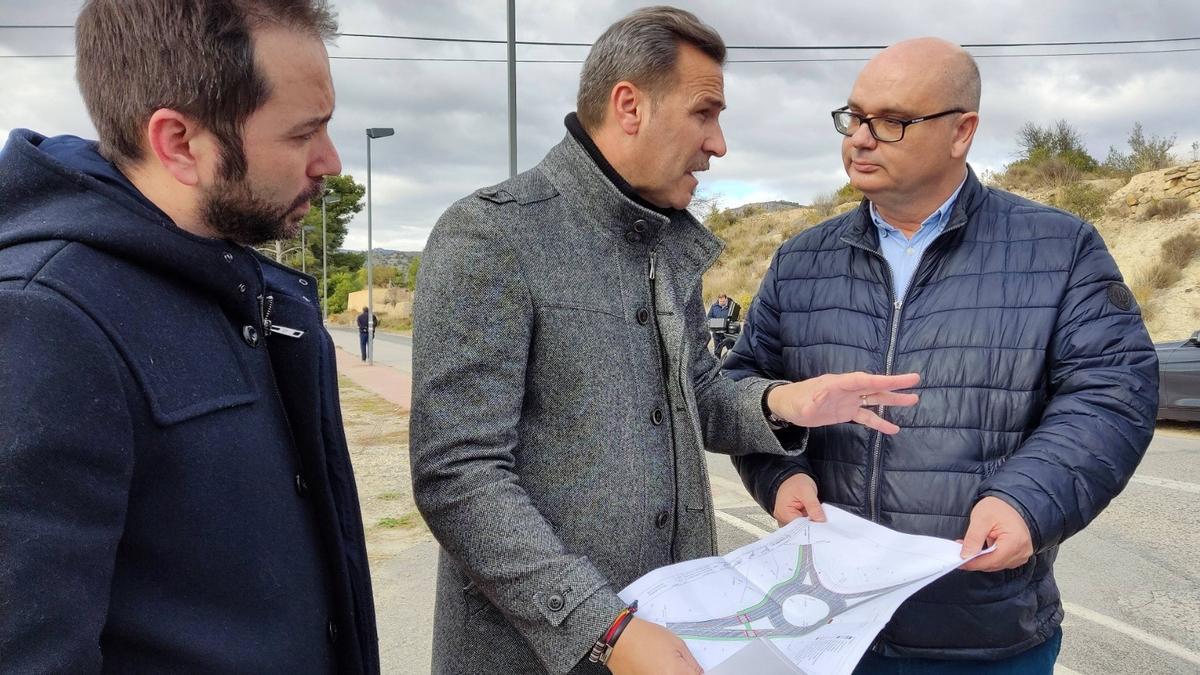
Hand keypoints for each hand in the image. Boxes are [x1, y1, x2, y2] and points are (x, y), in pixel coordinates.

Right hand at [607, 618, 702, 674]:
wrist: (618, 638)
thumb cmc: (645, 636)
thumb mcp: (677, 643)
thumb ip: (691, 662)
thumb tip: (699, 674)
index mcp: (676, 673)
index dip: (693, 672)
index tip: (691, 670)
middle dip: (680, 672)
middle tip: (673, 664)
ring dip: (667, 673)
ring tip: (660, 664)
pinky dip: (654, 673)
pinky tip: (651, 667)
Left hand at [766, 372, 919, 433]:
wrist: (788, 406)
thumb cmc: (794, 400)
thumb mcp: (801, 403)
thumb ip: (811, 402)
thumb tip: (816, 402)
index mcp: (837, 384)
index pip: (862, 380)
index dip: (880, 380)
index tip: (898, 380)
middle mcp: (847, 390)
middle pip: (874, 386)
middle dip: (894, 384)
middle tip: (915, 381)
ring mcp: (848, 400)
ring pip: (874, 399)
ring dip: (892, 400)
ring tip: (913, 400)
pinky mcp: (846, 412)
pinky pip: (866, 417)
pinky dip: (879, 422)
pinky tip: (893, 429)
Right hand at [772, 473, 824, 525]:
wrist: (789, 475)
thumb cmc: (794, 481)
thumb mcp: (806, 491)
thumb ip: (814, 507)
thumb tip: (821, 521)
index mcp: (784, 513)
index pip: (799, 528)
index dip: (812, 528)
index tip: (823, 526)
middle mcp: (783, 518)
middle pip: (800, 529)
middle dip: (812, 526)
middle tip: (823, 522)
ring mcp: (787, 518)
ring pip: (801, 527)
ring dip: (810, 523)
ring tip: (818, 517)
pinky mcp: (792, 517)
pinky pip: (801, 523)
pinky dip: (808, 520)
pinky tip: (814, 516)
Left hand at [958, 496, 1033, 571]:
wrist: (1010, 502)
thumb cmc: (998, 507)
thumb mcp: (981, 518)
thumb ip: (973, 538)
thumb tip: (966, 555)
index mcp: (1016, 541)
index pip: (993, 560)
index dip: (974, 563)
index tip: (959, 562)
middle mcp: (1022, 551)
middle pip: (995, 564)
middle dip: (976, 560)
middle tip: (959, 552)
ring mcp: (1022, 554)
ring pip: (997, 564)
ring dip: (981, 559)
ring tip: (968, 547)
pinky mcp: (1018, 555)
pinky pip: (1001, 561)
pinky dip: (988, 557)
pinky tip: (979, 549)